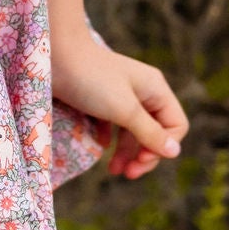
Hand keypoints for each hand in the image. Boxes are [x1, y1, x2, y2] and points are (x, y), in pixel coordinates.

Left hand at [50, 28, 187, 179]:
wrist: (53, 56)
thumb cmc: (91, 81)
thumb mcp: (124, 110)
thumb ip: (149, 133)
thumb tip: (175, 153)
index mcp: (156, 89)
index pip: (175, 126)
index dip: (162, 147)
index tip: (141, 160)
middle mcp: (142, 91)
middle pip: (155, 131)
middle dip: (143, 154)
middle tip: (127, 174)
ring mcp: (121, 95)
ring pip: (133, 130)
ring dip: (126, 152)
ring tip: (113, 171)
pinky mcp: (100, 99)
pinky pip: (113, 124)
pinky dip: (109, 138)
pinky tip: (100, 146)